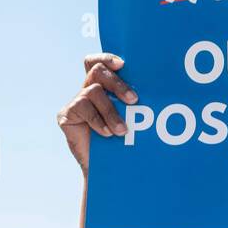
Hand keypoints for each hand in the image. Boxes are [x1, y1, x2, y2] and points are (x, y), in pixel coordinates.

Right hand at [57, 53, 137, 177]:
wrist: (106, 169)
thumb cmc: (122, 143)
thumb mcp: (131, 120)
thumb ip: (135, 104)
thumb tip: (161, 89)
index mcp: (103, 87)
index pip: (99, 63)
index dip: (107, 58)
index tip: (123, 64)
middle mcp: (88, 90)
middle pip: (97, 71)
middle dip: (117, 83)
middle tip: (134, 100)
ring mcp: (76, 102)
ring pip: (93, 91)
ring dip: (111, 111)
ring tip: (122, 130)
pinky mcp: (66, 115)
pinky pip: (82, 108)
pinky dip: (98, 120)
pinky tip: (107, 133)